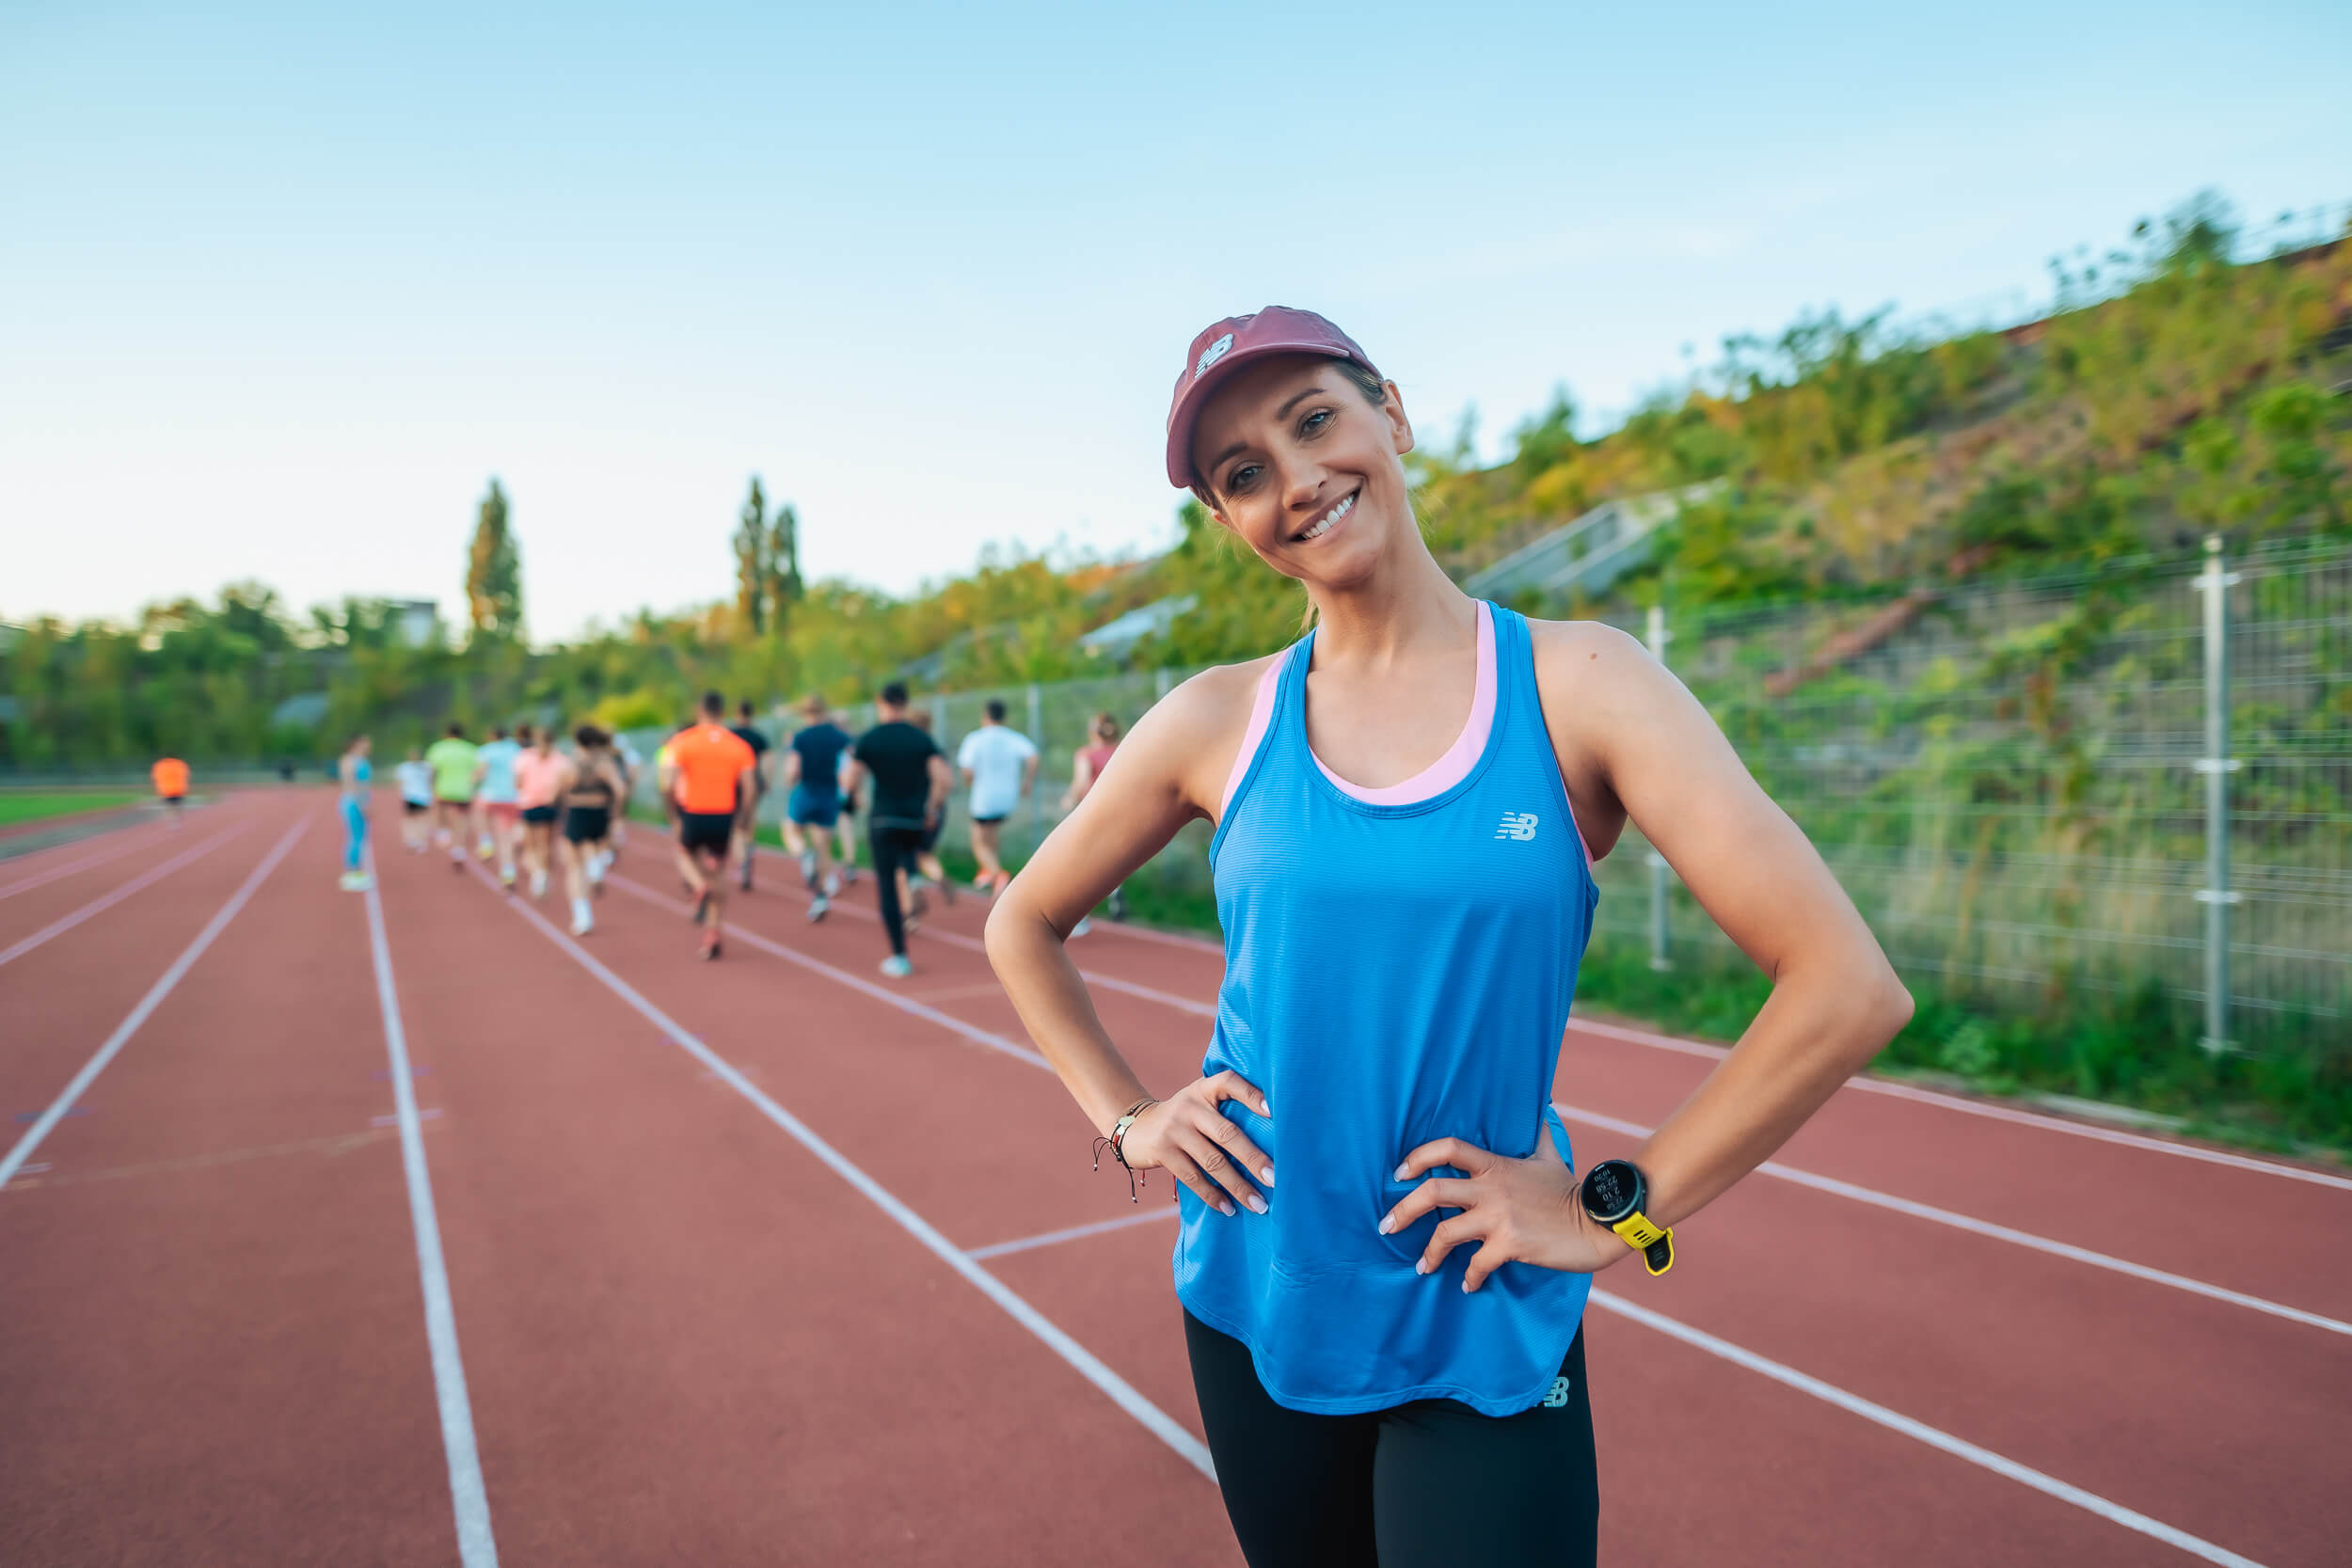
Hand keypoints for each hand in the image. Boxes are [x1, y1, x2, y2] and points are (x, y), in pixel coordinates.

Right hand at [1117, 1072, 1272, 1217]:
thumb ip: (1225, 1110)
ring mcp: (1174, 1129)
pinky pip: (1193, 1177)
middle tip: (1275, 1179)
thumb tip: (1272, 1141)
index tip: (1273, 1111)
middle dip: (1253, 1159)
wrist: (1135, 1127)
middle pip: (1227, 1133)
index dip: (1251, 1095)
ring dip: (1238, 1186)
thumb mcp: (1199, 1102)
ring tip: (1258, 1205)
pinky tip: (1229, 1208)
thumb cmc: (1184, 1117)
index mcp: (1204, 1090)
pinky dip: (1213, 1196)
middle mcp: (1190, 1106)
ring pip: (1213, 1162)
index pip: (1229, 1083)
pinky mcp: (1163, 1151)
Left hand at [1380, 1133, 1630, 1291]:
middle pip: (1433, 1191)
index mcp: (1496, 1165)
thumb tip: (1542, 1107)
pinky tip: (1467, 1285)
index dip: (1418, 1157)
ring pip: (1446, 1232)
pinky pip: (1477, 1264)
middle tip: (1386, 1225)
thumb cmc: (1572, 1190)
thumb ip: (1538, 1135)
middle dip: (1403, 1210)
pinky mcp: (1511, 1244)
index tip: (1398, 1174)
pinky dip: (1469, 1278)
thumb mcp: (1550, 1156)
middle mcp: (1492, 1188)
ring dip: (1429, 1253)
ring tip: (1422, 1267)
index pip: (1448, 1148)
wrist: (1599, 1221)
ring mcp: (1500, 1217)